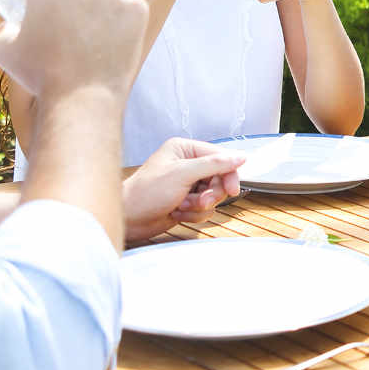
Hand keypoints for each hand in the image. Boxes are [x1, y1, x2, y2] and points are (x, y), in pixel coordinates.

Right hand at [0, 0, 147, 100]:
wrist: (81, 97)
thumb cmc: (41, 75)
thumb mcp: (6, 51)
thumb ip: (6, 30)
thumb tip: (11, 25)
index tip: (61, 13)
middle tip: (80, 29)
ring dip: (106, 11)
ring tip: (97, 43)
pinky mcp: (137, 9)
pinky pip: (133, 9)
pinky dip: (128, 24)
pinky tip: (115, 45)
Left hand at [122, 138, 245, 241]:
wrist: (128, 219)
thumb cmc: (145, 193)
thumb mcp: (182, 174)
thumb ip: (214, 164)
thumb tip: (240, 157)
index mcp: (185, 150)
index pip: (220, 158)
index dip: (228, 174)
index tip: (231, 189)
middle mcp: (187, 165)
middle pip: (220, 179)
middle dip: (210, 194)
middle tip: (201, 202)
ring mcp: (188, 185)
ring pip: (213, 196)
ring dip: (199, 205)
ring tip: (182, 206)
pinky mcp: (187, 202)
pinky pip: (205, 209)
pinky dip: (194, 214)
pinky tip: (177, 213)